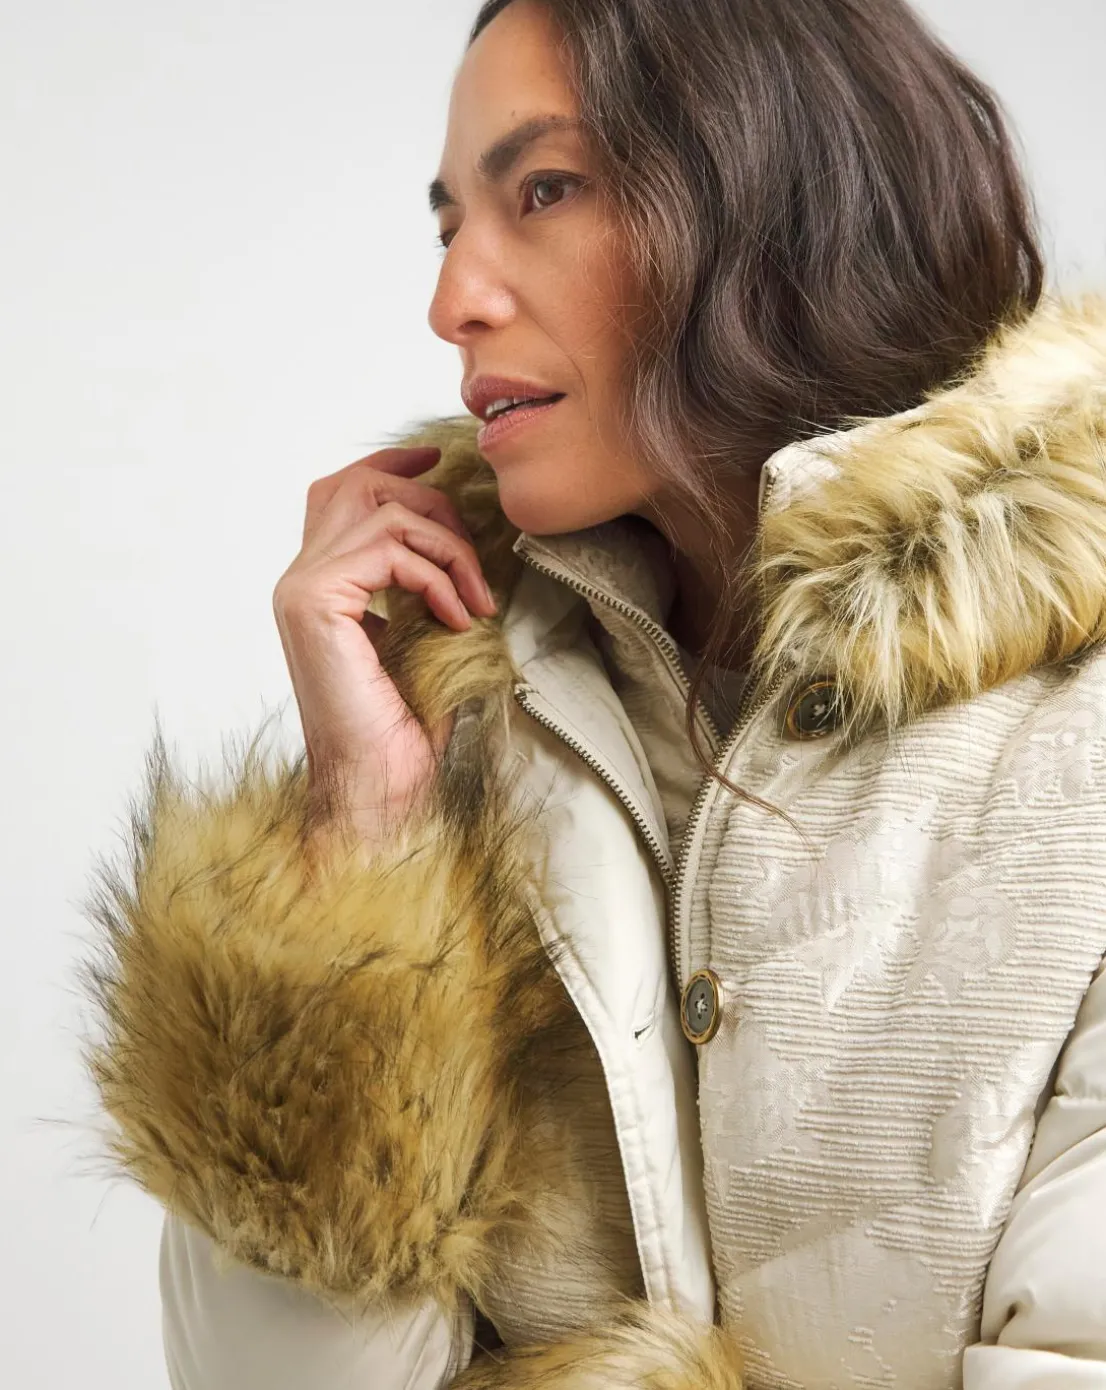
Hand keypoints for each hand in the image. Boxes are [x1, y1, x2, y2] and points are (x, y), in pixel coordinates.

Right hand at [272, 445, 497, 846]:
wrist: (379, 791)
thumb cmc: (403, 734)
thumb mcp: (423, 641)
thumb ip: (425, 586)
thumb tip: (468, 538)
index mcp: (318, 586)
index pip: (341, 491)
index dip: (391, 462)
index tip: (441, 460)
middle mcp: (298, 580)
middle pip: (359, 482)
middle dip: (431, 502)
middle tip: (472, 553)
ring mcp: (300, 588)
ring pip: (383, 508)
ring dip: (448, 546)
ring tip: (475, 599)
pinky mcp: (315, 601)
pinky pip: (389, 547)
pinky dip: (437, 576)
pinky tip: (458, 618)